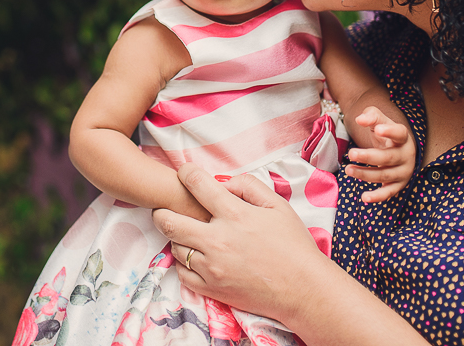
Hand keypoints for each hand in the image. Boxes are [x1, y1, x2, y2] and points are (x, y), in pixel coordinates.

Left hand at [151, 164, 331, 325]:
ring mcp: (212, 268)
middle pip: (170, 221)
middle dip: (161, 211)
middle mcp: (218, 241)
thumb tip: (223, 182)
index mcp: (235, 215)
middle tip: (163, 208)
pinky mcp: (211, 289)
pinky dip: (183, 263)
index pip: (197, 185)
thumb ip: (248, 186)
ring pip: (175, 247)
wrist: (303, 290)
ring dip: (176, 238)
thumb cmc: (293, 245)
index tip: (183, 173)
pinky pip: (182, 273)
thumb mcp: (278, 205)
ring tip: (187, 234)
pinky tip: (194, 257)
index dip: (185, 174)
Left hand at [345, 106, 415, 202]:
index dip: (390, 131)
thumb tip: (360, 119)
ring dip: (366, 174)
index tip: (378, 129)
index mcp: (403, 138)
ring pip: (385, 175)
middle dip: (369, 157)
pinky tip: (364, 198)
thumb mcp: (379, 120)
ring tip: (348, 170)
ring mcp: (403, 172)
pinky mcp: (398, 185)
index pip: (399, 133)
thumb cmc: (385, 132)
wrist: (396, 148)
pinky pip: (388, 193)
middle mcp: (406, 156)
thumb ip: (371, 116)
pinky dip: (377, 197)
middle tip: (351, 153)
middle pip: (388, 157)